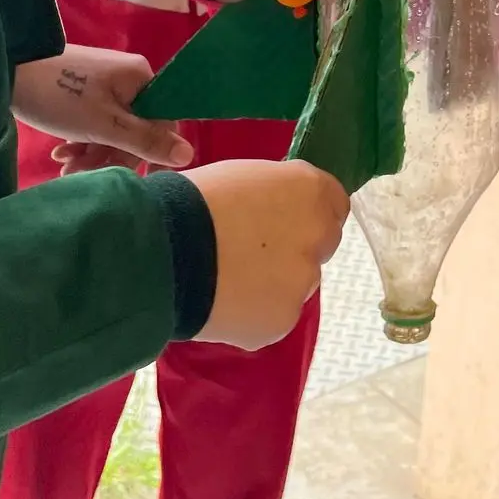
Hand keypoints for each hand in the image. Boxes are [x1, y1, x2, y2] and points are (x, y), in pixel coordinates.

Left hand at [11, 48, 193, 169]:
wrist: (7, 68)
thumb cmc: (60, 96)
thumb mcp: (104, 126)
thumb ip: (146, 141)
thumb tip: (189, 156)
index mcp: (142, 78)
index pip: (163, 122)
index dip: (152, 155)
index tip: (139, 182)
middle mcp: (129, 77)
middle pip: (135, 128)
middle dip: (110, 157)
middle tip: (81, 177)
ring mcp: (106, 81)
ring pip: (113, 128)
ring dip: (93, 153)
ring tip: (66, 171)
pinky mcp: (84, 88)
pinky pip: (95, 120)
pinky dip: (82, 140)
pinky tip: (61, 154)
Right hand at [187, 158, 348, 348]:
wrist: (163, 253)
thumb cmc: (193, 201)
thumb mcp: (244, 177)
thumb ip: (277, 193)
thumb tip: (280, 208)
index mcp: (310, 191)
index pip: (335, 203)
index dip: (308, 211)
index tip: (285, 218)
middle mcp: (317, 236)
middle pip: (319, 245)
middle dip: (295, 248)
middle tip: (252, 252)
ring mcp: (302, 283)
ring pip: (295, 285)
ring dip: (273, 283)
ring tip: (227, 280)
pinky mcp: (282, 322)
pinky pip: (273, 316)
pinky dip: (254, 313)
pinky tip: (222, 302)